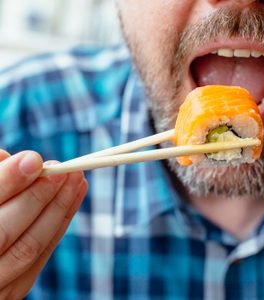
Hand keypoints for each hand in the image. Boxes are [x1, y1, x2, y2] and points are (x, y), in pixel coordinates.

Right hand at [0, 150, 87, 298]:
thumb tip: (10, 157)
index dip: (8, 181)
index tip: (34, 159)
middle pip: (5, 231)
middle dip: (38, 196)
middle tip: (62, 170)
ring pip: (30, 247)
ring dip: (58, 209)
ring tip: (77, 180)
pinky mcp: (13, 290)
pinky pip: (40, 258)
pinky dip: (59, 226)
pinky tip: (72, 200)